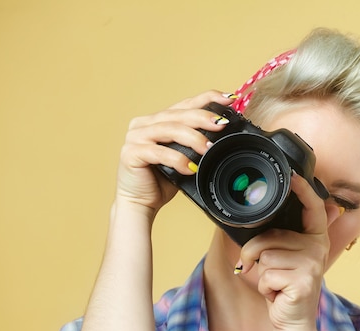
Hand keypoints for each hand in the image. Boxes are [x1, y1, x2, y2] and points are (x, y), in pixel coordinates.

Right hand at [115, 90, 235, 213]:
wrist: (141, 202)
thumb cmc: (163, 179)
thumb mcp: (185, 157)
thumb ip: (196, 142)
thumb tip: (224, 131)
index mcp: (158, 120)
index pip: (185, 104)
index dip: (207, 99)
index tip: (229, 100)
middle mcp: (144, 124)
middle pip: (178, 115)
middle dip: (202, 118)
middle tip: (221, 125)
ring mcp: (135, 137)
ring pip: (169, 130)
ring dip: (192, 138)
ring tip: (208, 149)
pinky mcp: (130, 153)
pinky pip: (158, 153)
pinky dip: (177, 159)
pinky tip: (190, 167)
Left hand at [239, 172, 339, 330]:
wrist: (293, 322)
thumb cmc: (284, 287)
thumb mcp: (284, 257)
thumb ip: (281, 236)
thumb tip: (267, 217)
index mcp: (315, 238)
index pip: (313, 207)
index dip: (303, 189)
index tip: (292, 173)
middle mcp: (317, 248)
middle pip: (271, 235)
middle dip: (256, 253)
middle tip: (265, 269)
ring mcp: (312, 264)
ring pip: (265, 255)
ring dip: (261, 273)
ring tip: (276, 283)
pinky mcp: (303, 281)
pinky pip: (266, 274)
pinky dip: (264, 287)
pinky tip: (278, 293)